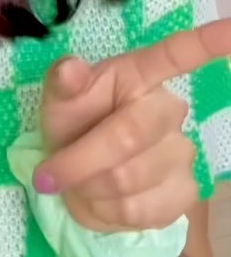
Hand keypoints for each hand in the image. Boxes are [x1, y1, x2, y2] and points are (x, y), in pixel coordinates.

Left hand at [36, 18, 230, 233]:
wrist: (79, 180)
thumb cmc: (73, 125)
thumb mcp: (59, 102)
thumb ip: (63, 84)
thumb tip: (71, 68)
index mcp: (137, 75)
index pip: (175, 55)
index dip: (205, 43)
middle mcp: (168, 108)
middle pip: (128, 137)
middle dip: (81, 161)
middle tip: (50, 174)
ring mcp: (182, 152)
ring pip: (129, 179)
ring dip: (90, 189)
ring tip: (79, 184)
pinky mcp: (185, 192)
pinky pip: (141, 210)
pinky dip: (108, 213)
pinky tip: (102, 200)